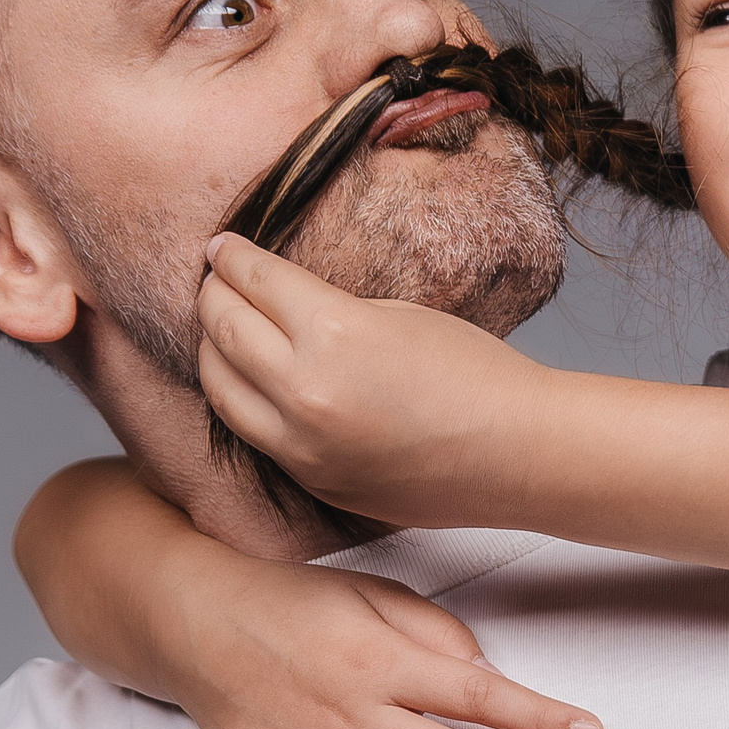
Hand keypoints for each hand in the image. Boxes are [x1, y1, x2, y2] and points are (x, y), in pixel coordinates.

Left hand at [198, 233, 550, 524]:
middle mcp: (305, 392)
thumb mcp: (398, 315)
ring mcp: (303, 445)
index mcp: (333, 333)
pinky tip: (251, 382)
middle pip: (224, 332)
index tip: (220, 247)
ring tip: (220, 331)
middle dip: (211, 298)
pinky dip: (243, 400)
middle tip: (212, 281)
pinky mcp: (312, 480)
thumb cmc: (476, 375)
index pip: (255, 282)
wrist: (517, 454)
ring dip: (214, 352)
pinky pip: (255, 433)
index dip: (230, 258)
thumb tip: (279, 306)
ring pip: (220, 390)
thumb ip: (328, 312)